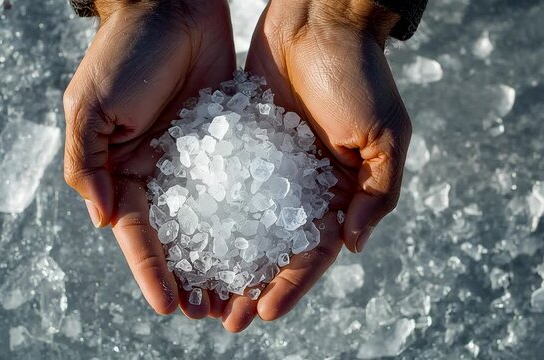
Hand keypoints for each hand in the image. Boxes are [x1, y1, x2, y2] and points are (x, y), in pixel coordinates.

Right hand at [63, 0, 235, 318]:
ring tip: (243, 294)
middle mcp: (161, 172)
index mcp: (124, 170)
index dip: (151, 271)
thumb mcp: (91, 106)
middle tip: (212, 313)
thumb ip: (90, 162)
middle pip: (178, 236)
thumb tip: (104, 220)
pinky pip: (241, 183)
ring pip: (212, 218)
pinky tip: (270, 241)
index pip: (138, 233)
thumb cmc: (124, 52)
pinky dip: (251, 213)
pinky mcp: (228, 140)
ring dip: (225, 256)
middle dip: (192, 275)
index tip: (170, 306)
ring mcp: (197, 160)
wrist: (171, 6)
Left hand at [225, 0, 411, 328]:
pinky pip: (220, 182)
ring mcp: (267, 166)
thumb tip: (352, 246)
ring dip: (223, 258)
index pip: (312, 252)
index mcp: (338, 193)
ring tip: (197, 290)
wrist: (320, 21)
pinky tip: (183, 235)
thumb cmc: (360, 75)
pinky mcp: (239, 142)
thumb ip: (376, 193)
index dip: (291, 285)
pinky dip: (204, 211)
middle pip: (271, 247)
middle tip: (223, 318)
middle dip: (250, 284)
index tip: (264, 313)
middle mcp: (299, 186)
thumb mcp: (384, 134)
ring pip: (241, 222)